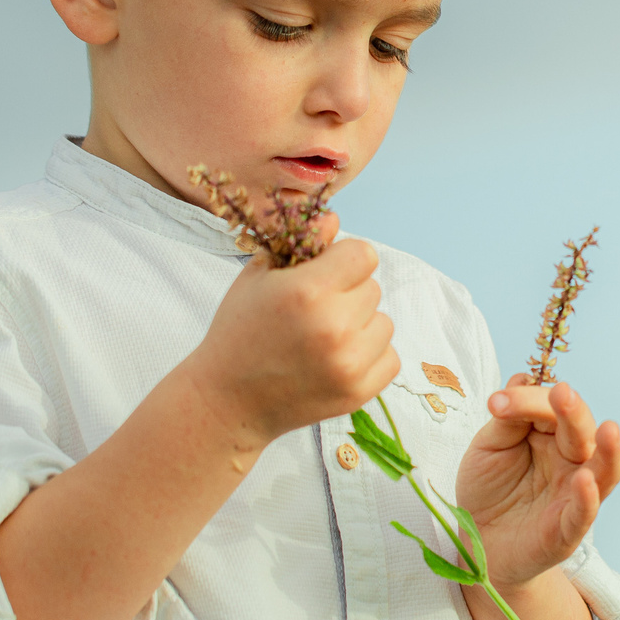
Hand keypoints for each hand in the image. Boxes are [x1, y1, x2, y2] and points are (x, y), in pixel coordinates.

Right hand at [179, 217, 399, 450]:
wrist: (228, 400)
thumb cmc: (240, 330)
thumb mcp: (258, 276)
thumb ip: (301, 243)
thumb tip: (335, 219)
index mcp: (308, 291)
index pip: (364, 254)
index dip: (344, 260)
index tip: (326, 273)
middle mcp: (334, 326)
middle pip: (373, 288)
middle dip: (347, 294)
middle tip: (313, 313)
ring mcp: (349, 362)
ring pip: (384, 322)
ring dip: (361, 326)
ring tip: (322, 339)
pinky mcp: (359, 391)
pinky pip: (391, 357)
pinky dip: (369, 356)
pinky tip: (335, 360)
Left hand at [455, 376, 619, 588]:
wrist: (478, 541)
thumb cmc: (490, 490)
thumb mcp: (489, 447)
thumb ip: (508, 419)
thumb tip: (522, 378)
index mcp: (553, 436)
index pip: (552, 408)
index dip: (529, 400)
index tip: (497, 403)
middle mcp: (572, 461)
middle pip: (582, 432)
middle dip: (573, 412)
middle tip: (560, 392)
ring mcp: (574, 495)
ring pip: (604, 471)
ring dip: (609, 451)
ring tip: (610, 430)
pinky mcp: (567, 530)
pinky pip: (584, 513)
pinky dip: (588, 498)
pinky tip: (584, 481)